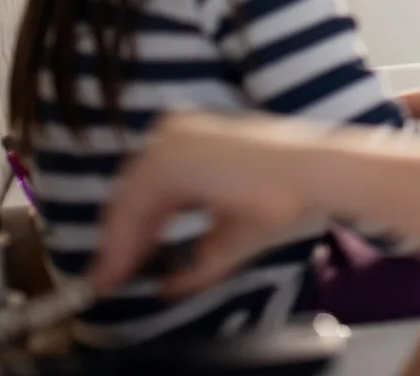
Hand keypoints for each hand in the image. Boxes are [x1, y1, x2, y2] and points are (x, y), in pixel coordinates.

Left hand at [88, 113, 318, 296]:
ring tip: (112, 279)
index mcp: (190, 139)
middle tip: (107, 279)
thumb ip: (196, 258)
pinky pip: (132, 207)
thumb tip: (166, 287)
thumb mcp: (229, 232)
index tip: (118, 265)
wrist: (313, 175)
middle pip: (131, 194)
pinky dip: (124, 240)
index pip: (146, 189)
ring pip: (127, 201)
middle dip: (119, 241)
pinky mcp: (168, 159)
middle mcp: (175, 133)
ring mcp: (169, 143)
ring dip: (118, 245)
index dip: (129, 231)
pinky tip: (122, 266)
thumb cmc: (287, 195)